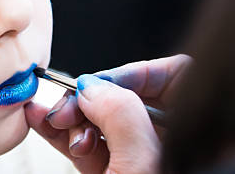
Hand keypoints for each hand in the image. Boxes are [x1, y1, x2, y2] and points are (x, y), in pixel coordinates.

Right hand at [25, 54, 191, 173]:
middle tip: (70, 106)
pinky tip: (40, 120)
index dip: (138, 71)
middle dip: (95, 97)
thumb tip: (94, 87)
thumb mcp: (140, 165)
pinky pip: (86, 143)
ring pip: (104, 120)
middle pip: (131, 96)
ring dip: (73, 116)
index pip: (176, 76)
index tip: (102, 82)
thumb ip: (120, 115)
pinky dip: (61, 133)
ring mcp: (137, 158)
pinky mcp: (110, 173)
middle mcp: (167, 142)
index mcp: (193, 134)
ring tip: (56, 122)